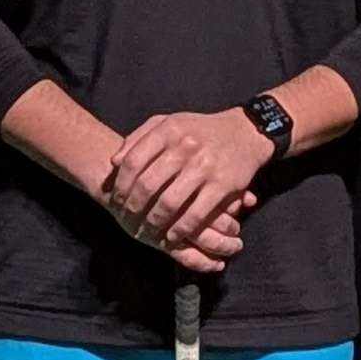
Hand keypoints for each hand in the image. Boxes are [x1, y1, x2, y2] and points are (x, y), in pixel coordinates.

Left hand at [89, 138, 247, 271]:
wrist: (246, 132)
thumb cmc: (200, 131)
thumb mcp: (170, 123)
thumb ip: (139, 138)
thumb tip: (114, 162)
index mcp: (169, 130)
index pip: (133, 161)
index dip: (121, 185)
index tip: (115, 200)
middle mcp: (186, 147)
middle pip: (148, 184)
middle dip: (134, 207)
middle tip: (127, 220)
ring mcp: (205, 167)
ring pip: (170, 203)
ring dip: (154, 222)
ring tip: (147, 231)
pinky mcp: (223, 185)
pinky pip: (196, 214)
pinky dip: (180, 229)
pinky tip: (171, 236)